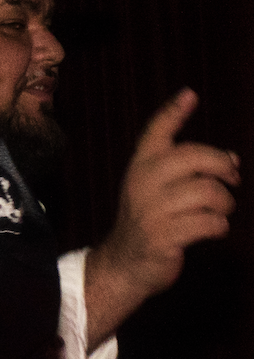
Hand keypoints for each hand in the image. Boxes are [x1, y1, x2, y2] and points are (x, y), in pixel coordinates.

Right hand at [86, 90, 238, 345]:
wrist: (125, 264)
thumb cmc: (151, 221)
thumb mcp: (158, 189)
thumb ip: (189, 170)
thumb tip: (234, 160)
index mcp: (140, 167)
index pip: (156, 132)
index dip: (173, 112)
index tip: (190, 94)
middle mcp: (141, 184)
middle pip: (194, 158)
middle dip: (224, 168)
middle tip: (233, 178)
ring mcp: (150, 211)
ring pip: (208, 193)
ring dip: (225, 204)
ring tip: (221, 211)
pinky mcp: (162, 237)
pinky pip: (209, 223)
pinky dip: (219, 226)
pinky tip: (214, 229)